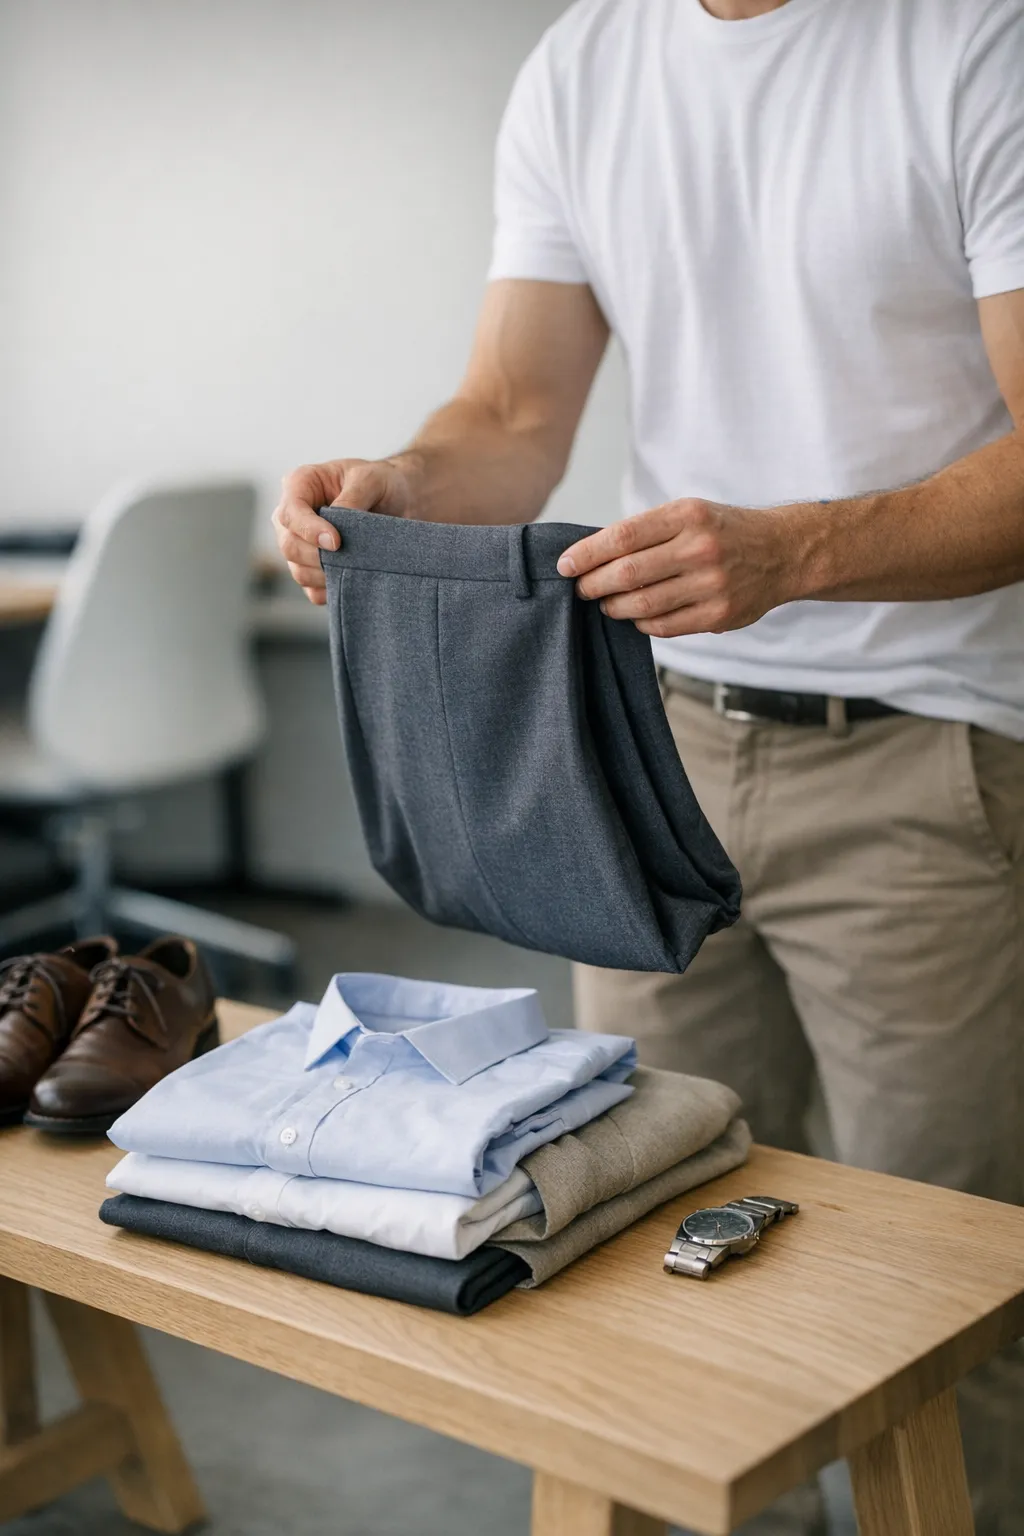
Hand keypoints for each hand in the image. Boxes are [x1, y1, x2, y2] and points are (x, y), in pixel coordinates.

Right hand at [271, 457, 412, 604]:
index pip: (290, 513)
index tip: (336, 542)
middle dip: (318, 557)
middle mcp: (294, 517)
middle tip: (350, 558)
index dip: (309, 530)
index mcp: (300, 485)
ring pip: (299, 571)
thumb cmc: (381, 482)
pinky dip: (331, 590)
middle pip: (289, 545)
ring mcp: (301, 544)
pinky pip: (313, 590)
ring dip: (326, 575)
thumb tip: (337, 530)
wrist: (400, 500)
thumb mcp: (370, 479)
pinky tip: (353, 578)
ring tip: (357, 566)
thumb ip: (352, 499)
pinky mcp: (314, 569)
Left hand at [556, 498, 799, 636]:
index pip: (622, 536)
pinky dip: (641, 623)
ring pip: (642, 604)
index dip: (586, 554)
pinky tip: (636, 615)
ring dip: (613, 607)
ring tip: (605, 603)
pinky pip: (664, 626)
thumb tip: (590, 556)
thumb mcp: (689, 513)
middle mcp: (700, 548)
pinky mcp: (719, 615)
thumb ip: (646, 532)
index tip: (564, 565)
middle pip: (627, 573)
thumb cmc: (722, 531)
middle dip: (593, 584)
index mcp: (687, 516)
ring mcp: (711, 584)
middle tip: (580, 589)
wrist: (783, 552)